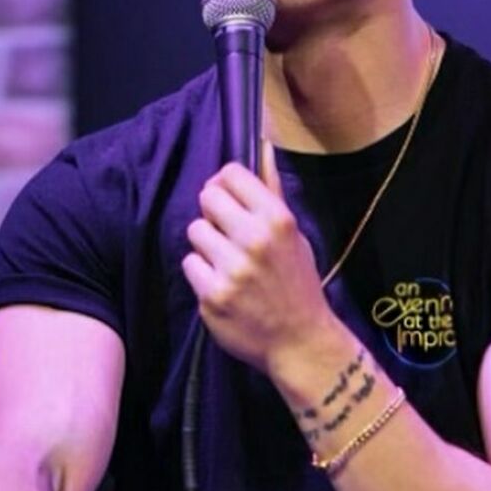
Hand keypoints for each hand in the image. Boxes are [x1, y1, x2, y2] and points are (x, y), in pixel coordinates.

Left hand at [182, 142, 337, 377]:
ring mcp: (232, 269)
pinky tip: (222, 284)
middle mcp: (254, 240)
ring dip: (206, 245)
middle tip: (227, 233)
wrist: (301, 341)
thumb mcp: (295, 236)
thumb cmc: (298, 284)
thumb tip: (264, 148)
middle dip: (214, 213)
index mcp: (278, 220)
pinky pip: (190, 264)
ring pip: (195, 231)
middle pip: (207, 198)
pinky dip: (202, 273)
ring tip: (227, 262)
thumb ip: (273, 194)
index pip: (231, 174)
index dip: (227, 185)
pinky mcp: (212, 296)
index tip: (232, 200)